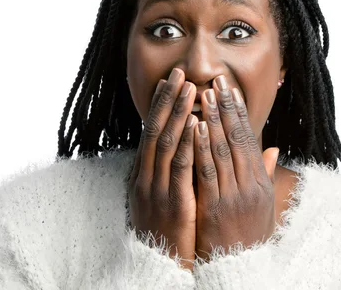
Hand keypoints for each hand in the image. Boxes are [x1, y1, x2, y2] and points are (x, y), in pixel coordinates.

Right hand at [128, 68, 198, 269]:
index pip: (150, 132)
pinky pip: (178, 167)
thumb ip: (171, 172)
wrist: (158, 266)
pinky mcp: (171, 202)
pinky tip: (196, 125)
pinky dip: (186, 143)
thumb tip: (181, 151)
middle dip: (168, 100)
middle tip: (178, 74)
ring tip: (189, 89)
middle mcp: (145, 177)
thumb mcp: (163, 197)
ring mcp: (156, 189)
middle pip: (155, 130)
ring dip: (178, 114)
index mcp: (143, 174)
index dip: (160, 106)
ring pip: (166, 143)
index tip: (170, 83)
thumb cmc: (166, 231)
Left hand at [193, 75, 278, 260]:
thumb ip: (265, 174)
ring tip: (204, 95)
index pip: (249, 139)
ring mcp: (233, 195)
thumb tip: (273, 148)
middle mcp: (249, 184)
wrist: (239, 269)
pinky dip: (202, 147)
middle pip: (237, 138)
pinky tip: (196, 127)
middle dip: (226, 107)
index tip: (229, 90)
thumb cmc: (248, 236)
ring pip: (223, 150)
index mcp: (259, 182)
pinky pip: (207, 172)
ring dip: (213, 119)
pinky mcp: (216, 207)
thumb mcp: (264, 205)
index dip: (238, 113)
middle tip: (217, 81)